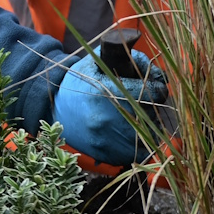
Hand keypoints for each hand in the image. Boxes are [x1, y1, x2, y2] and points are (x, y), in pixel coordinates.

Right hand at [53, 50, 166, 167]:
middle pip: (152, 115)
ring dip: (149, 126)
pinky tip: (132, 132)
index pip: (150, 91)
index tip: (156, 87)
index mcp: (105, 92)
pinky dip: (139, 144)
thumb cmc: (80, 80)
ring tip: (139, 116)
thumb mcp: (99, 61)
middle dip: (154, 107)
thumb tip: (158, 72)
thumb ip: (130, 58)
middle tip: (147, 102)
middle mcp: (106, 119)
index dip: (158, 88)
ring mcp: (105, 140)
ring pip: (147, 136)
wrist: (55, 106)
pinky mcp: (104, 154)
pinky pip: (135, 153)